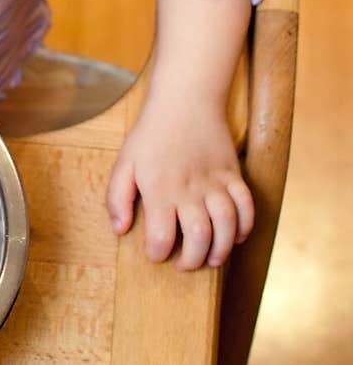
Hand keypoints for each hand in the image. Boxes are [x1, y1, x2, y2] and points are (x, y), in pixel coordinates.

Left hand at [105, 96, 253, 270]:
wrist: (185, 100)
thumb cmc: (151, 133)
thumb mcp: (124, 162)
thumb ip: (117, 197)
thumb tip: (120, 230)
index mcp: (160, 188)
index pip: (162, 236)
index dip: (157, 253)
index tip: (155, 253)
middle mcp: (190, 189)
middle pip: (199, 237)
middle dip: (192, 260)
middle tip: (184, 264)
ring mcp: (215, 182)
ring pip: (227, 226)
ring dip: (222, 249)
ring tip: (212, 259)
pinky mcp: (233, 174)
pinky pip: (247, 206)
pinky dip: (245, 226)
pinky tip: (235, 236)